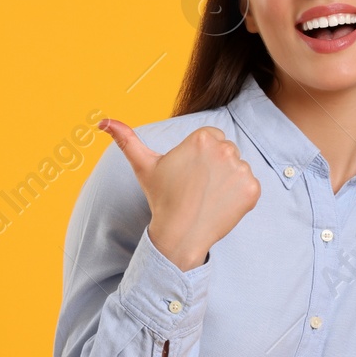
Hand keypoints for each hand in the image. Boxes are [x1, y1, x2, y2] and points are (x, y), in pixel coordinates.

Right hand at [98, 119, 260, 270]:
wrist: (180, 235)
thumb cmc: (162, 199)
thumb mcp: (143, 166)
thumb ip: (126, 139)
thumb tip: (103, 121)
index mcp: (202, 138)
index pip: (212, 138)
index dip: (200, 157)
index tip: (189, 174)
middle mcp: (225, 150)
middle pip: (227, 151)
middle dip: (215, 167)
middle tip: (197, 188)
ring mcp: (241, 170)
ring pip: (238, 168)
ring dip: (227, 181)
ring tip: (207, 197)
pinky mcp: (252, 190)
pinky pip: (250, 186)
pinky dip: (239, 196)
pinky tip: (221, 205)